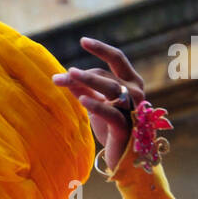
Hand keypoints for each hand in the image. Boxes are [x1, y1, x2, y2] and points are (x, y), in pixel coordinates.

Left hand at [52, 36, 149, 172]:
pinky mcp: (126, 127)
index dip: (100, 48)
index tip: (83, 41)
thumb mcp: (97, 104)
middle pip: (106, 76)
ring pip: (110, 89)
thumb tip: (65, 75)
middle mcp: (135, 92)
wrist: (123, 157)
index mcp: (131, 82)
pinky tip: (82, 99)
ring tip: (69, 76)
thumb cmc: (110, 128)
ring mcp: (133, 109)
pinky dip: (96, 105)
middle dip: (82, 75)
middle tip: (62, 74)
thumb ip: (84, 89)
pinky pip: (111, 112)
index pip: (117, 59)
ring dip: (88, 81)